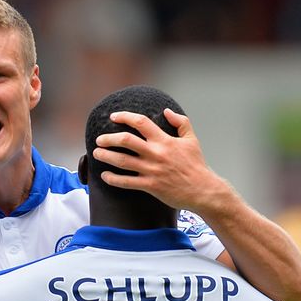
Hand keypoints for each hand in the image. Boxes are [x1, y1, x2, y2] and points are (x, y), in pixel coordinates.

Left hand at [93, 109, 231, 213]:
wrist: (203, 190)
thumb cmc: (197, 165)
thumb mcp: (192, 140)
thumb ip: (181, 122)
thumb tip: (167, 111)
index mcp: (164, 140)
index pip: (141, 122)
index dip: (124, 117)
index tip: (113, 117)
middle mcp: (156, 153)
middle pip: (126, 140)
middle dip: (108, 138)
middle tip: (99, 139)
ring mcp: (152, 170)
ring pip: (122, 161)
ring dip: (106, 156)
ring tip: (97, 153)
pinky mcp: (150, 186)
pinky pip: (126, 182)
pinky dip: (113, 179)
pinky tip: (104, 176)